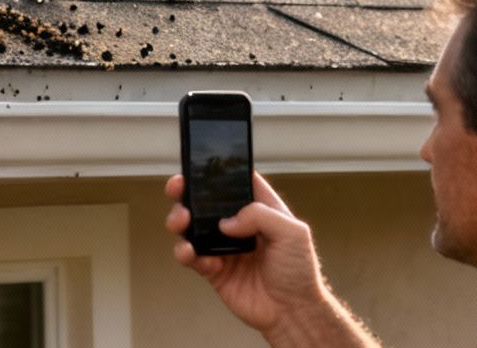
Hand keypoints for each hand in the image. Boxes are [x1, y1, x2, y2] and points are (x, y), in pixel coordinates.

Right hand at [165, 173, 376, 347]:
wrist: (292, 312)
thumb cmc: (299, 270)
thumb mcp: (293, 232)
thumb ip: (260, 216)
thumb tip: (227, 222)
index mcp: (258, 209)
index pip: (234, 182)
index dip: (217, 172)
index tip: (199, 166)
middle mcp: (238, 225)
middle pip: (205, 201)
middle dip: (186, 191)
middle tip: (177, 188)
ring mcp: (223, 247)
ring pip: (191, 227)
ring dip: (180, 220)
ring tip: (180, 222)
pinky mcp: (213, 269)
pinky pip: (191, 256)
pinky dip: (186, 253)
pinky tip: (191, 253)